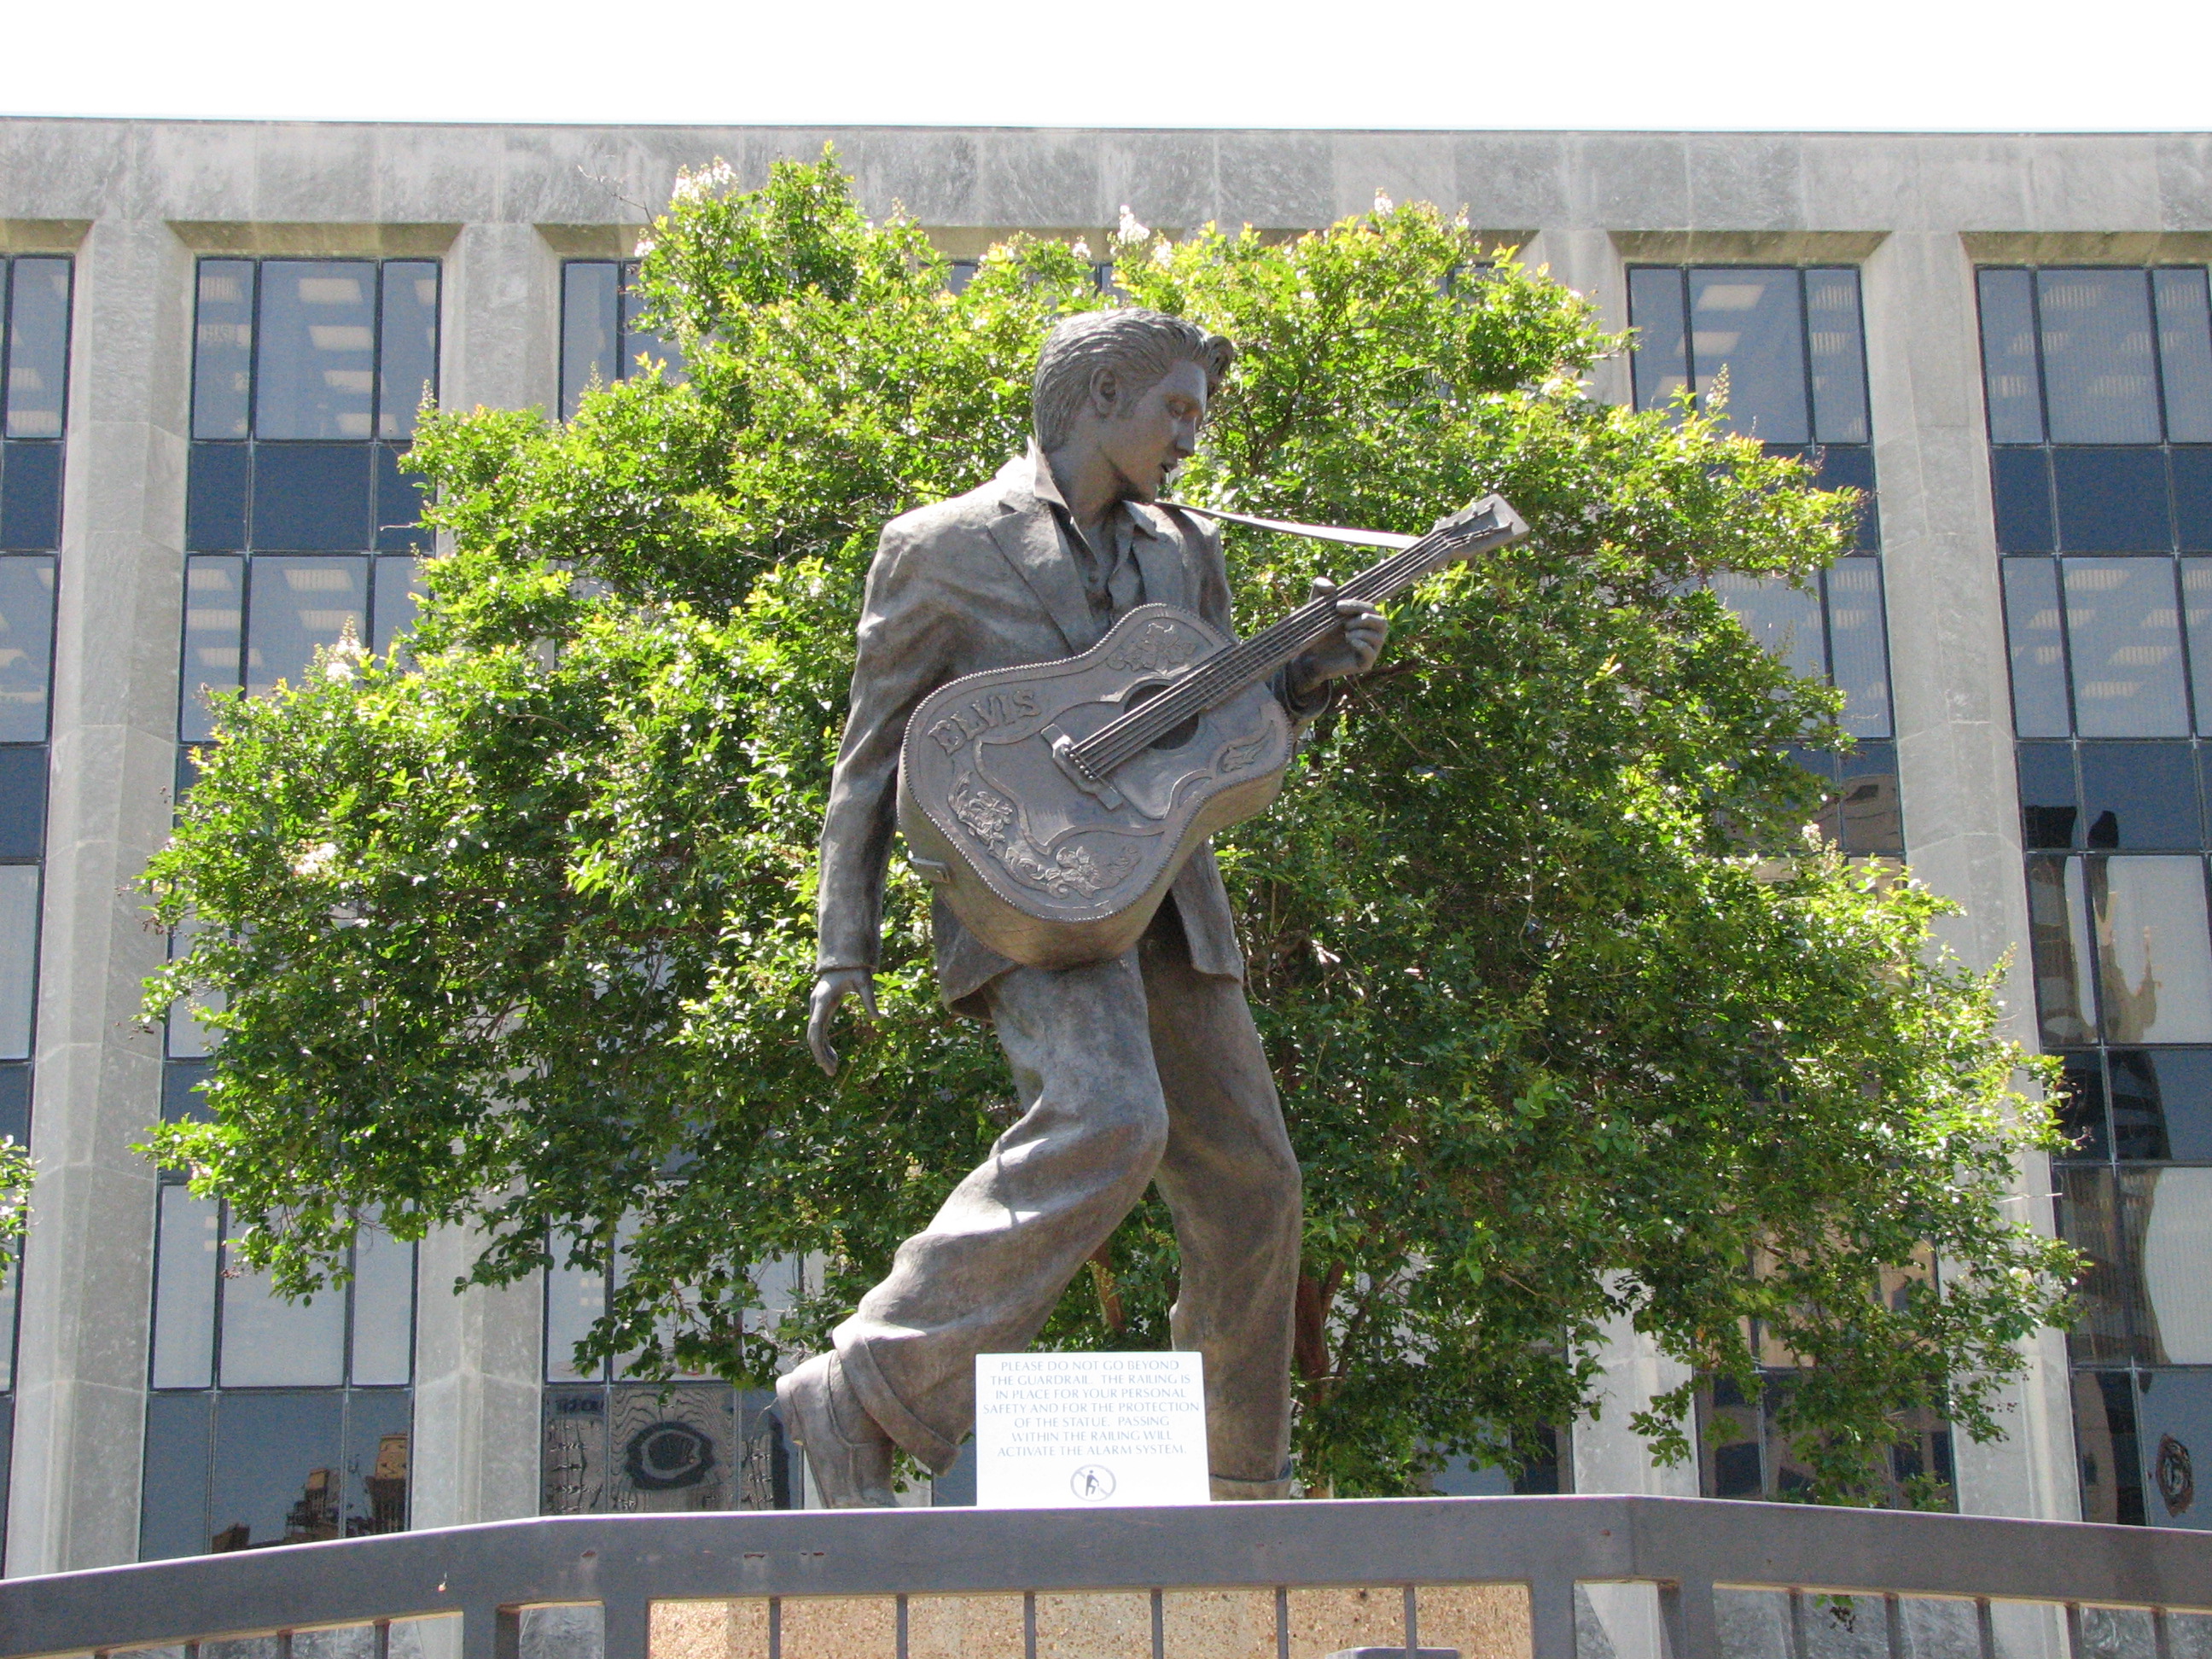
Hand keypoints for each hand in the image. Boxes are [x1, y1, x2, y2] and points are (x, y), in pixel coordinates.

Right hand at [807, 968, 878, 1077]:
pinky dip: (825, 1045)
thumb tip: (878, 1018)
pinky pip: (820, 1031)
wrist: (844, 959)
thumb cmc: (855, 968)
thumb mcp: (865, 981)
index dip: (819, 1046)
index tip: (824, 1062)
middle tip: (831, 1073)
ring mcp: (817, 1008)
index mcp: (823, 999)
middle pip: (813, 1035)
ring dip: (823, 1052)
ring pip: (815, 1035)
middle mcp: (816, 1005)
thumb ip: (870, 998)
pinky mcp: (822, 1010)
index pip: (816, 1027)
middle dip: (820, 1055)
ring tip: (833, 1069)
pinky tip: (834, 1057)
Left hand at [1288, 578, 1389, 696]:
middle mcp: (1371, 634)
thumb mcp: (1316, 606)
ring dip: (1361, 631)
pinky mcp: (1364, 664)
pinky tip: (1349, 640)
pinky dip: (1362, 644)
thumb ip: (1320, 589)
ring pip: (1379, 637)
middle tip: (1344, 623)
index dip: (1357, 605)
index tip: (1338, 606)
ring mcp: (1369, 649)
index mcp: (1364, 619)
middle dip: (1363, 618)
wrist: (1309, 656)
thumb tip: (1331, 587)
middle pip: (1381, 622)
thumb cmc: (1316, 630)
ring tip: (1345, 633)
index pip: (1371, 608)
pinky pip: (1371, 653)